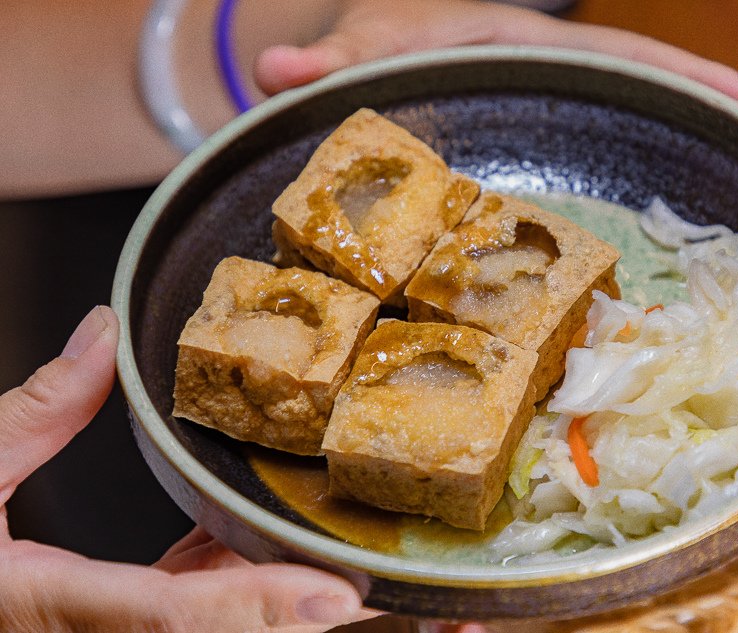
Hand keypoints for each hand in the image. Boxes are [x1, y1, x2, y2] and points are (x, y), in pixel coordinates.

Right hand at [0, 306, 373, 632]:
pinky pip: (177, 603)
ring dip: (273, 594)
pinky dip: (225, 572)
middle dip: (298, 620)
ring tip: (344, 560)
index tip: (336, 597)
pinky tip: (249, 536)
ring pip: (204, 626)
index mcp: (43, 605)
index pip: (168, 613)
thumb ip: (31, 412)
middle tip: (389, 595)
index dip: (255, 606)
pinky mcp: (94, 619)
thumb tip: (99, 335)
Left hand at [254, 0, 737, 118]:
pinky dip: (623, 166)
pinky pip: (585, 148)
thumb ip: (328, 60)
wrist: (370, 54)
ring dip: (675, 136)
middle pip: (638, 83)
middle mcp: (542, 75)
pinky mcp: (528, 137)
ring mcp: (539, 109)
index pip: (616, 54)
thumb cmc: (373, 42)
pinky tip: (655, 209)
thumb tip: (274, 70)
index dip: (685, 75)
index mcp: (520, 44)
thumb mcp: (360, 46)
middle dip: (704, 101)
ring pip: (618, 117)